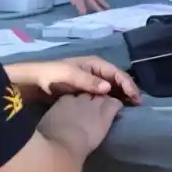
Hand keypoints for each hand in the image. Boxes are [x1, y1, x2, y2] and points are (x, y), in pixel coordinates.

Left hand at [8, 56, 140, 104]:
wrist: (32, 82)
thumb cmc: (50, 75)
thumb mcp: (68, 75)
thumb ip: (88, 81)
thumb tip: (108, 88)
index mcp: (94, 63)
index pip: (117, 73)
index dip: (128, 84)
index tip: (135, 98)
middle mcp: (95, 70)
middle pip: (117, 79)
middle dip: (129, 90)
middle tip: (138, 104)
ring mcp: (91, 80)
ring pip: (112, 87)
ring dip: (122, 95)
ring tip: (131, 107)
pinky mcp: (86, 91)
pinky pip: (103, 94)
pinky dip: (112, 100)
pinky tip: (116, 108)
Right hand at [39, 94, 122, 155]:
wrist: (62, 146)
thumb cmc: (49, 138)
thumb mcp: (47, 125)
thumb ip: (54, 119)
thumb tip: (54, 123)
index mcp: (64, 101)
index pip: (75, 95)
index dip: (78, 102)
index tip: (78, 109)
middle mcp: (80, 99)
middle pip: (90, 93)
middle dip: (92, 98)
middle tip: (93, 108)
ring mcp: (93, 106)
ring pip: (103, 96)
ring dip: (105, 101)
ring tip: (107, 108)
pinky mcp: (104, 115)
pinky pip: (115, 104)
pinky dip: (116, 106)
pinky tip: (118, 111)